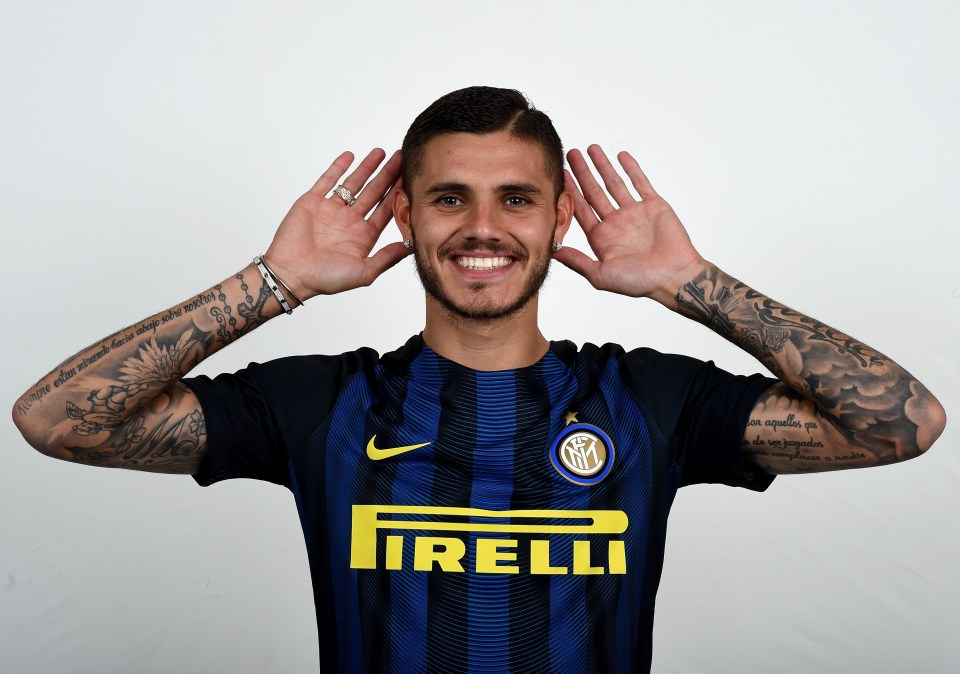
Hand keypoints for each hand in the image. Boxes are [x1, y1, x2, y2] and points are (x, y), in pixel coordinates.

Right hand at [264, 149, 410, 298]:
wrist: (290, 274)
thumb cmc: (325, 279)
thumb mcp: (364, 272)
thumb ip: (388, 258)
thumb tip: (412, 247)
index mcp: (363, 236)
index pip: (385, 210)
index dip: (397, 194)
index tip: (409, 179)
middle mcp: (349, 221)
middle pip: (373, 192)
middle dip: (387, 175)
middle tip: (400, 158)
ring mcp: (331, 210)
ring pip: (353, 183)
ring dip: (367, 168)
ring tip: (380, 152)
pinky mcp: (312, 202)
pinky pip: (327, 180)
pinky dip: (338, 167)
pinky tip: (350, 156)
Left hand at [555, 145, 705, 306]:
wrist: (675, 276)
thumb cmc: (639, 281)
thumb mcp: (601, 275)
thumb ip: (577, 261)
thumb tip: (552, 252)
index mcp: (601, 238)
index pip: (581, 209)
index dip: (570, 192)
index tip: (560, 175)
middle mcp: (616, 223)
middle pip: (594, 192)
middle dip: (582, 173)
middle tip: (571, 154)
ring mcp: (634, 213)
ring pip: (614, 183)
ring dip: (603, 166)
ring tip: (591, 148)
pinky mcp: (653, 206)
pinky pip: (640, 183)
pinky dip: (631, 169)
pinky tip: (621, 156)